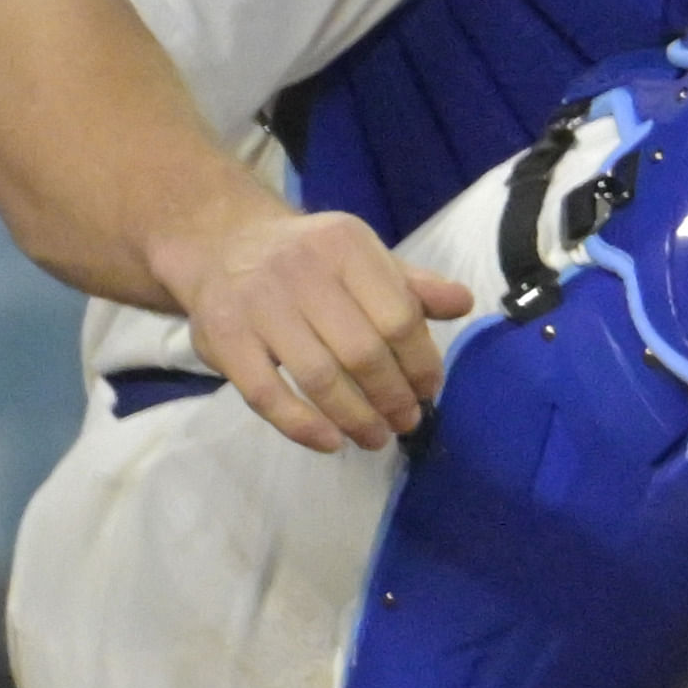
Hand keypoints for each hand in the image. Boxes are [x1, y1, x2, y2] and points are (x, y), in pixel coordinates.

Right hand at [174, 209, 473, 454]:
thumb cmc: (309, 260)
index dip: (420, 361)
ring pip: (318, 377)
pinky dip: (302, 425)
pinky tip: (331, 442)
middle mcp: (301, 271)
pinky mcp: (224, 340)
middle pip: (361, 350)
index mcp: (346, 246)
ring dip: (354, 417)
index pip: (398, 315)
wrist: (223, 245)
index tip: (429, 390)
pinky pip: (267, 394)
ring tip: (375, 438)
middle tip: (406, 421)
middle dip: (391, 395)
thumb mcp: (362, 257)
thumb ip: (411, 285)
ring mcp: (258, 306)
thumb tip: (464, 303)